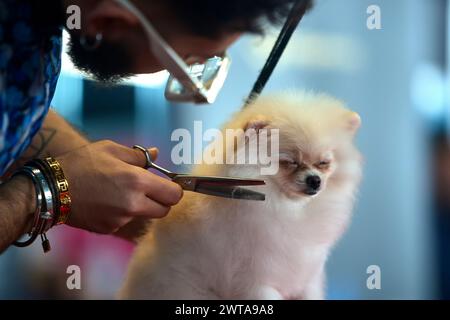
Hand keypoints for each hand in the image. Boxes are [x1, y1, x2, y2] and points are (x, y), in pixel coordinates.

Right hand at [57, 140, 182, 233]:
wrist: (50, 187)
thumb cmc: (82, 163)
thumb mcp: (111, 149)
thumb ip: (139, 155)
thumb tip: (156, 153)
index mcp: (137, 182)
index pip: (174, 195)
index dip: (174, 190)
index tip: (168, 185)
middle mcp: (132, 205)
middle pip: (164, 211)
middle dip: (161, 201)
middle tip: (149, 190)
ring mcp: (120, 220)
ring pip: (144, 216)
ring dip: (140, 207)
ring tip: (119, 192)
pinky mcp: (109, 229)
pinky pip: (125, 222)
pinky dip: (122, 214)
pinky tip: (107, 202)